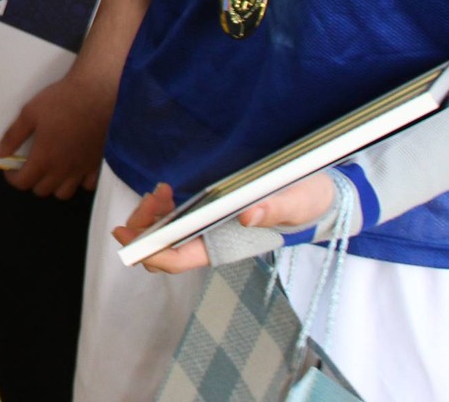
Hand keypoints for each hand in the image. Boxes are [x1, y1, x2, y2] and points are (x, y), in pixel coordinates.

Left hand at [0, 67, 111, 196]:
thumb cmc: (62, 101)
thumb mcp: (30, 113)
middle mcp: (63, 170)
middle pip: (43, 190)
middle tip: (29, 165)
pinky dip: (79, 181)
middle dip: (31, 181)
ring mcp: (83, 170)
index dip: (12, 178)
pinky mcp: (99, 164)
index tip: (9, 168)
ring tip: (51, 168)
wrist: (98, 93)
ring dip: (54, 185)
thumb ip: (13, 136)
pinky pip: (87, 185)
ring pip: (64, 193)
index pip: (23, 183)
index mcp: (44, 159)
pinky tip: (75, 167)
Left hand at [112, 174, 336, 273]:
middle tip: (154, 197)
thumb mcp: (298, 201)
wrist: (319, 193)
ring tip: (161, 190)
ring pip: (164, 233)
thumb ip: (275, 209)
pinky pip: (174, 218)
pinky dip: (162, 206)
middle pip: (163, 248)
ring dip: (151, 215)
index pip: (180, 259)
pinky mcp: (208, 212)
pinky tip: (167, 191)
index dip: (151, 251)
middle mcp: (212, 240)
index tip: (129, 236)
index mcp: (228, 245)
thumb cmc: (309, 201)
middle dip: (144, 228)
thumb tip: (247, 216)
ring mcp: (208, 227)